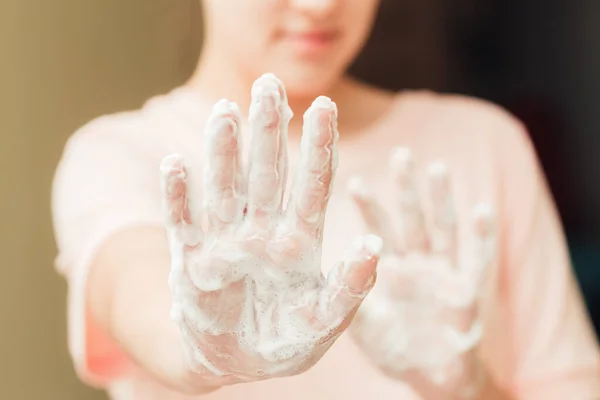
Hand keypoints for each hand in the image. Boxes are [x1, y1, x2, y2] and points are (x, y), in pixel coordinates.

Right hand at [159, 74, 381, 387]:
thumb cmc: (284, 342)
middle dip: (269, 130)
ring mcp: (225, 242)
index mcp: (299, 243)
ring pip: (225, 188)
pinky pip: (182, 223)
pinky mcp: (190, 260)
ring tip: (225, 110)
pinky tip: (174, 165)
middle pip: (267, 173)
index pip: (312, 185)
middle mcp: (262, 232)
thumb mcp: (324, 320)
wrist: (233, 362)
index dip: (319, 147)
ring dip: (224, 152)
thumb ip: (350, 288)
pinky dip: (177, 197)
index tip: (326, 106)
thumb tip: (374, 247)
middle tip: (270, 84)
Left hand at [347, 148, 495, 398]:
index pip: (379, 229)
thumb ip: (346, 295)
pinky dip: (482, 237)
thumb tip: (316, 269)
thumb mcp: (362, 324)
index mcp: (391, 268)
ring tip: (436, 168)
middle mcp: (418, 265)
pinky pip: (477, 261)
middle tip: (400, 154)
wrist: (430, 377)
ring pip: (443, 229)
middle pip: (412, 219)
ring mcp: (443, 275)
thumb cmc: (394, 348)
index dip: (369, 205)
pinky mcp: (468, 292)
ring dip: (441, 200)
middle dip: (407, 188)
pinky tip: (482, 211)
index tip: (355, 180)